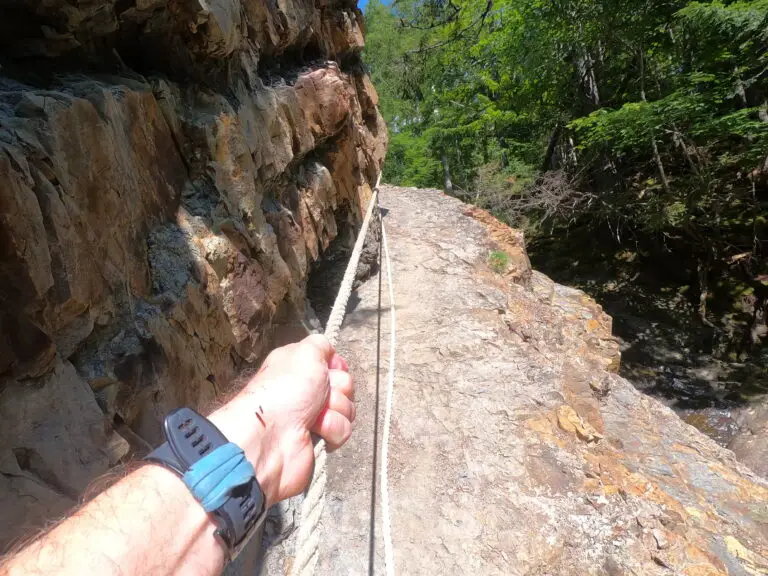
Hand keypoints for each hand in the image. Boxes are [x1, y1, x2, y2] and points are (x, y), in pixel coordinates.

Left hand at [209, 335, 354, 505]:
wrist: (270, 436)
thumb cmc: (285, 390)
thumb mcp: (304, 353)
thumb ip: (320, 344)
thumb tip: (329, 351)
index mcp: (302, 367)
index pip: (335, 364)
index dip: (336, 367)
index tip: (329, 370)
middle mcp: (308, 390)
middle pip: (345, 385)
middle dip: (338, 389)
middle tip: (319, 396)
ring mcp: (315, 416)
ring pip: (348, 408)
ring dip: (335, 411)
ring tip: (315, 418)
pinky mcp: (321, 439)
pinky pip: (344, 430)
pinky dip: (332, 429)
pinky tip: (315, 431)